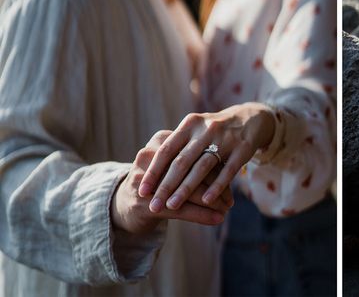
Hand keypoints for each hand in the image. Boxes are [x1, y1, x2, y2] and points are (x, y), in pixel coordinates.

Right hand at [111, 130, 232, 234]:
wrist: (124, 202)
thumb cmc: (158, 181)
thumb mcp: (172, 164)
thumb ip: (196, 161)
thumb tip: (231, 168)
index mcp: (161, 139)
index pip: (196, 154)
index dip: (216, 168)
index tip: (232, 178)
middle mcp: (150, 156)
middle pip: (193, 172)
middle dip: (215, 188)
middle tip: (231, 200)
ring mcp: (145, 179)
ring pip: (187, 191)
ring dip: (211, 203)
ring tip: (226, 210)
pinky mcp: (144, 202)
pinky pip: (179, 209)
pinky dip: (201, 215)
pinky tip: (217, 219)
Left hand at [138, 102, 275, 212]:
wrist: (250, 118)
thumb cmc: (214, 130)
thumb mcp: (195, 130)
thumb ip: (176, 145)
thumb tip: (147, 168)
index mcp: (190, 124)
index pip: (167, 149)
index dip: (154, 171)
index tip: (142, 190)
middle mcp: (206, 130)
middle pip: (182, 161)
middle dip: (166, 185)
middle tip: (154, 205)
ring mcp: (225, 139)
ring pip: (202, 167)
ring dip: (186, 189)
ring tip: (173, 206)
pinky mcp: (242, 149)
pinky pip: (227, 171)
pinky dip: (215, 187)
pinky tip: (206, 201)